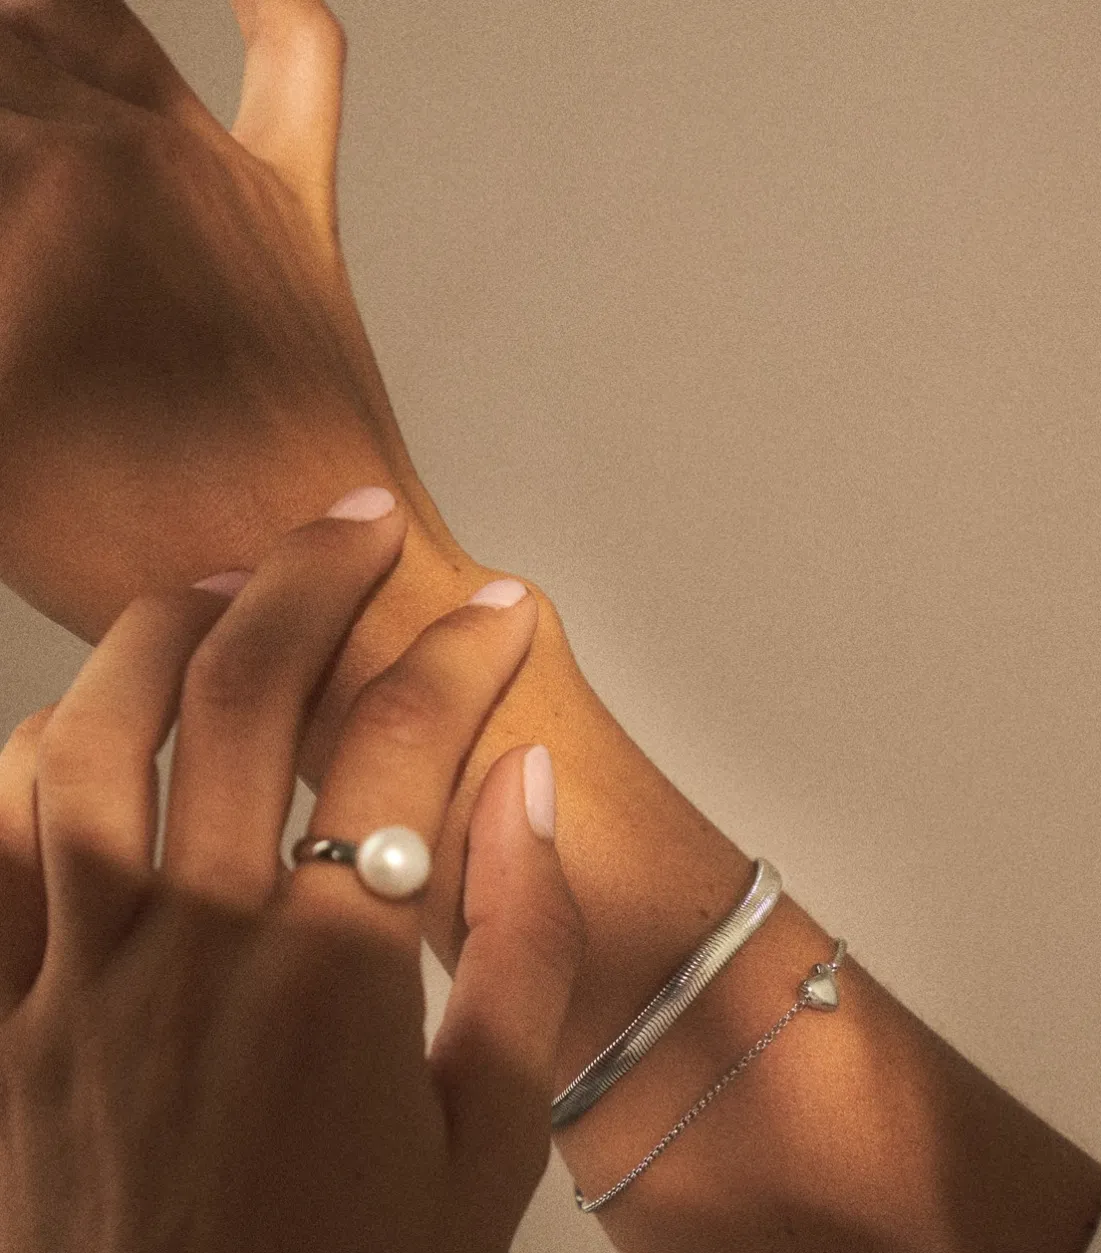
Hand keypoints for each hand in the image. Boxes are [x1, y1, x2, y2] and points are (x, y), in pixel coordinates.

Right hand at [0, 0, 473, 639]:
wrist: (324, 603)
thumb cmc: (138, 553)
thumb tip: (6, 283)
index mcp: (24, 195)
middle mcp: (112, 147)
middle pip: (0, 49)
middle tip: (16, 229)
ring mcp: (209, 163)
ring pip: (82, 11)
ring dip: (24, 26)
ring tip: (12, 82)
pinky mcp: (293, 198)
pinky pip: (294, 48)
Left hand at [0, 495, 583, 1252]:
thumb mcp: (496, 1148)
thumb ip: (518, 949)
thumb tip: (527, 788)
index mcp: (332, 974)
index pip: (404, 744)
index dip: (461, 652)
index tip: (502, 609)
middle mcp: (194, 944)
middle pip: (240, 691)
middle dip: (308, 579)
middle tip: (359, 527)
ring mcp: (76, 981)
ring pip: (89, 738)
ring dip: (157, 636)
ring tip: (217, 592)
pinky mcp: (5, 1032)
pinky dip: (35, 764)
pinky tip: (82, 738)